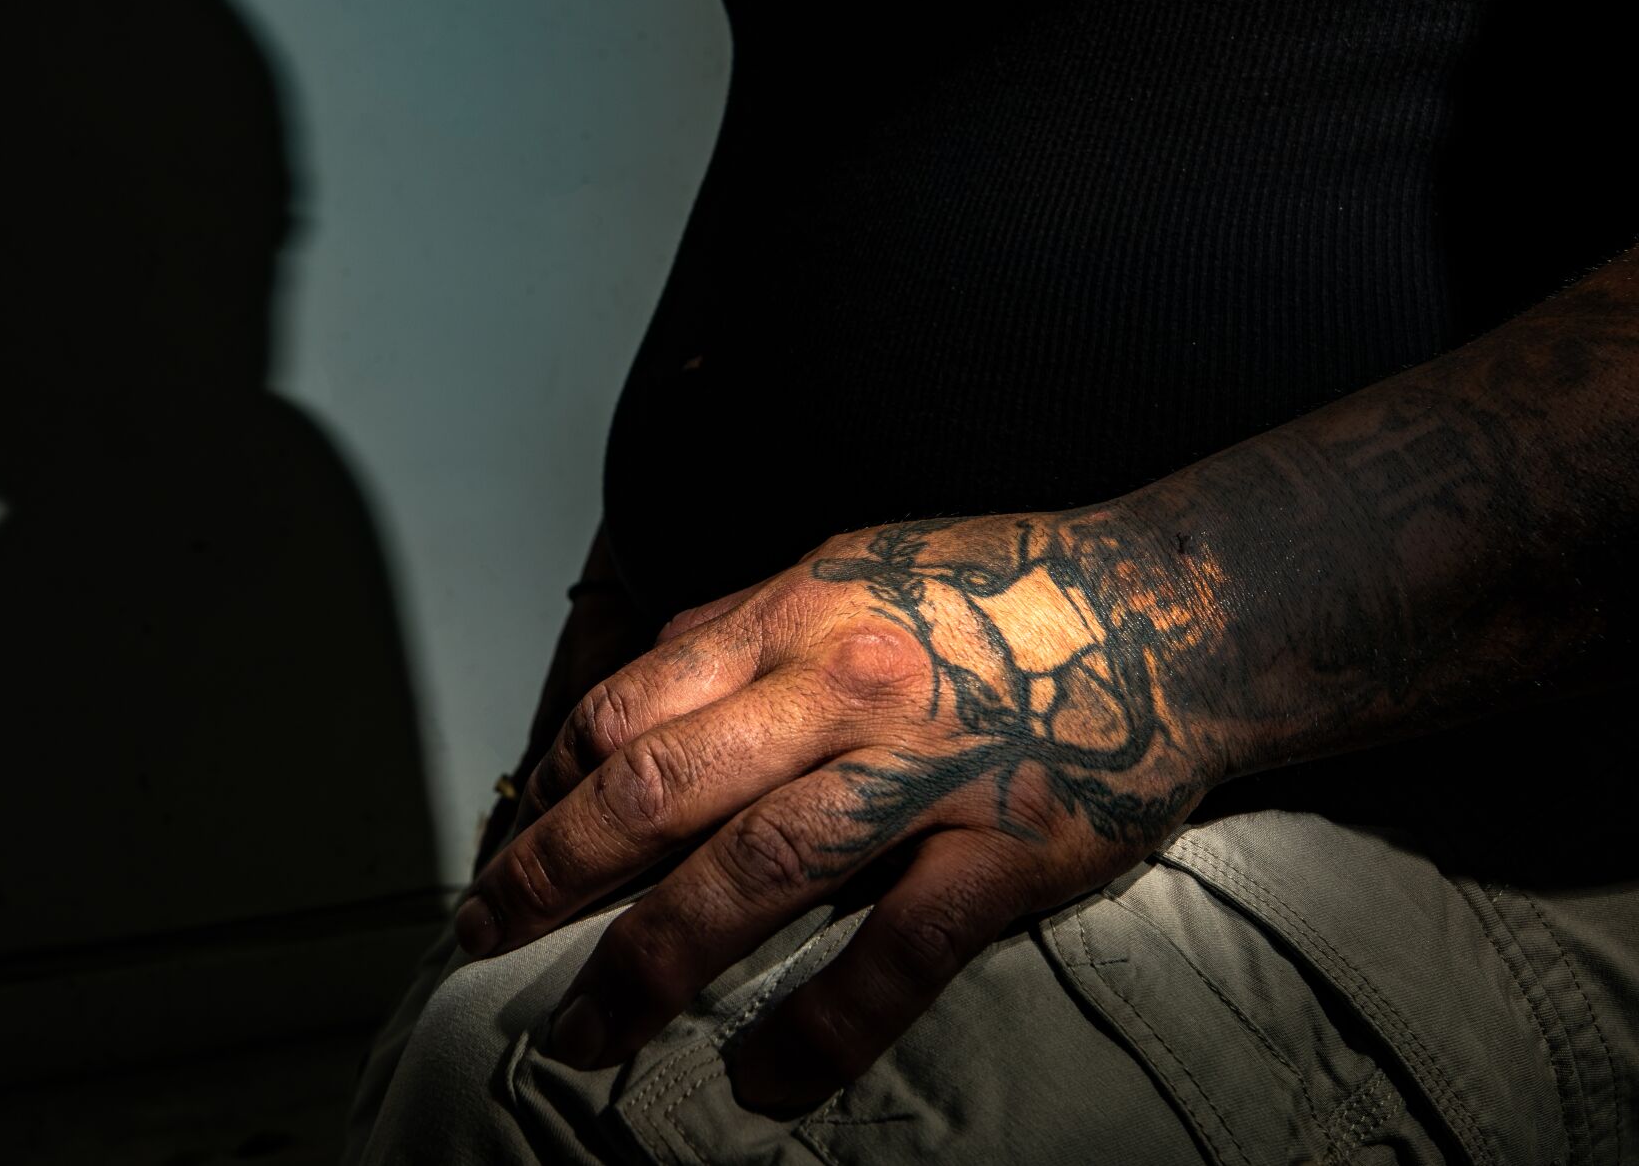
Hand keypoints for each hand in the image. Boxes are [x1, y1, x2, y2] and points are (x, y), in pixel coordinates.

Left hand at [454, 510, 1225, 1111]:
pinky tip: (761, 1084)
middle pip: (653, 791)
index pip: (624, 710)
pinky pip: (893, 957)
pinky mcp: (1004, 853)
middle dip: (550, 876)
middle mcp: (838, 689)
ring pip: (749, 876)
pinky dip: (819, 1030)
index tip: (511, 843)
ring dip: (646, 965)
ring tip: (580, 1031)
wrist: (1167, 611)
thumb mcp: (847, 571)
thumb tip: (634, 696)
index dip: (546, 789)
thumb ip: (740, 631)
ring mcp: (921, 774)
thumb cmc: (994, 594)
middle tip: (487, 935)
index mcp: (791, 616)